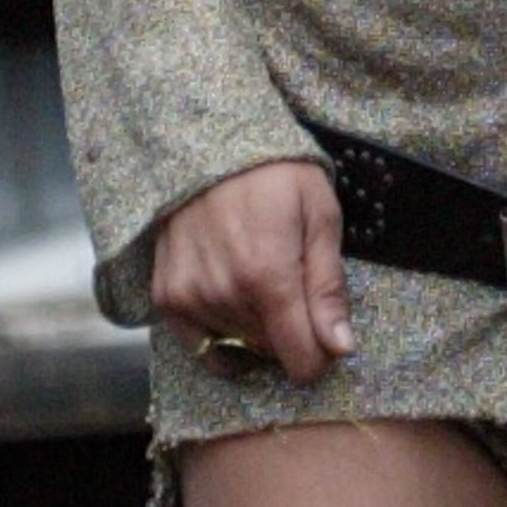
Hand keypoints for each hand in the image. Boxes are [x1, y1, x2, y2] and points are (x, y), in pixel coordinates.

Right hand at [150, 157, 354, 385]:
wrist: (207, 146)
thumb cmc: (275, 175)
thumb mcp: (320, 218)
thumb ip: (329, 289)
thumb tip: (340, 347)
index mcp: (268, 278)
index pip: (301, 360)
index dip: (322, 355)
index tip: (326, 333)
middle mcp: (223, 295)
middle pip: (273, 353)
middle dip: (291, 331)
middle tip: (292, 283)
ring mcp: (189, 298)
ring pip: (240, 348)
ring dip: (256, 327)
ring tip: (259, 276)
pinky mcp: (166, 297)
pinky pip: (201, 344)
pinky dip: (222, 332)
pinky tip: (233, 298)